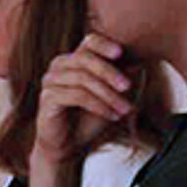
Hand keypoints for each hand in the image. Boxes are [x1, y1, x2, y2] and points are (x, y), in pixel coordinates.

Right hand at [34, 34, 134, 164]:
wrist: (70, 145)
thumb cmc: (90, 118)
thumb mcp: (113, 96)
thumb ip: (122, 79)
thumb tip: (139, 62)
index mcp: (75, 60)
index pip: (89, 41)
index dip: (105, 44)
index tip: (121, 53)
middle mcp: (59, 66)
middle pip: (85, 58)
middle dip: (110, 73)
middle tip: (128, 87)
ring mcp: (50, 81)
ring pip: (82, 79)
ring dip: (107, 95)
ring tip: (125, 109)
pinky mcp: (47, 99)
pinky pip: (76, 96)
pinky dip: (98, 106)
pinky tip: (112, 116)